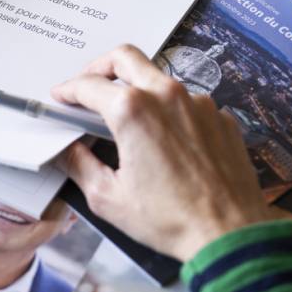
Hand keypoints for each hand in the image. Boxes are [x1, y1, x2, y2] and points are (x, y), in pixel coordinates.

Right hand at [51, 45, 270, 261]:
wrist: (229, 233)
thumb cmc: (172, 219)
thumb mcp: (108, 197)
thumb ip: (80, 165)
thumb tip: (67, 150)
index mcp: (133, 111)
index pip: (89, 85)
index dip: (68, 90)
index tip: (62, 96)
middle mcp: (167, 96)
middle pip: (125, 58)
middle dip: (100, 66)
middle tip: (90, 84)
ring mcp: (198, 103)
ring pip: (159, 76)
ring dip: (137, 85)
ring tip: (126, 113)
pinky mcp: (219, 117)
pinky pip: (187, 100)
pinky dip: (168, 108)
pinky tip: (163, 135)